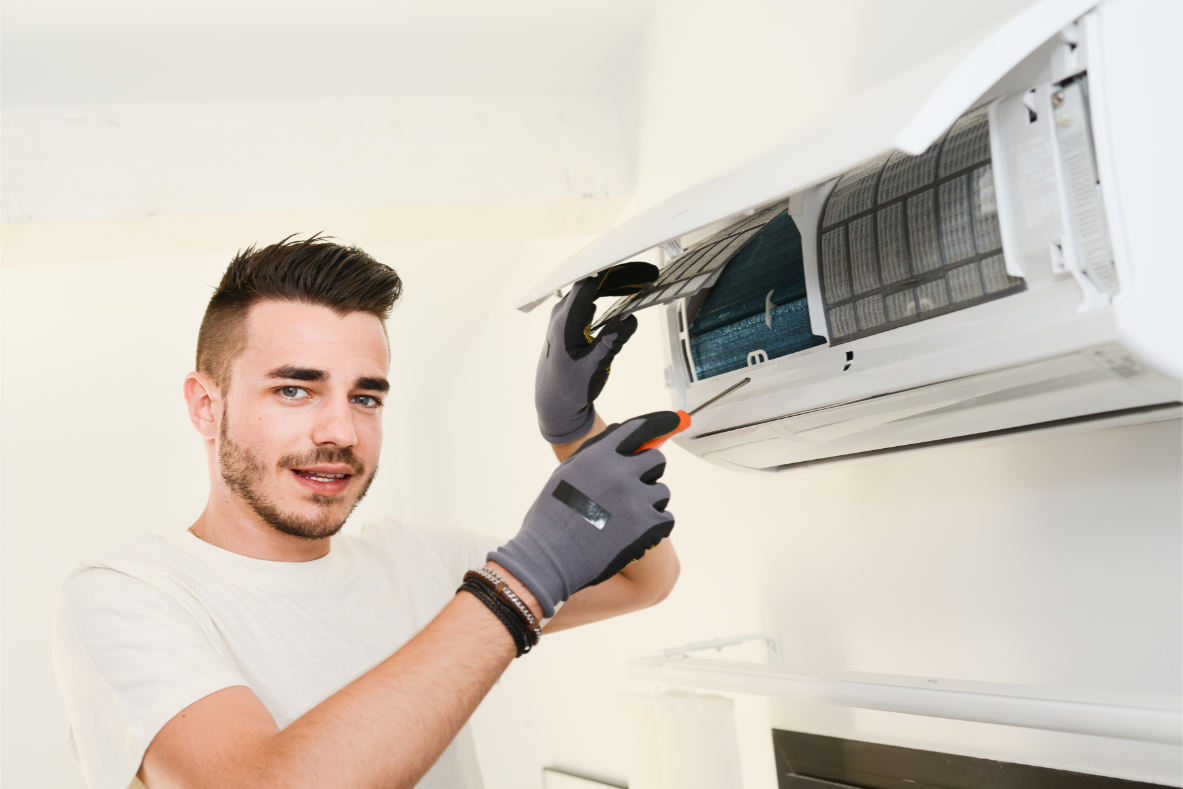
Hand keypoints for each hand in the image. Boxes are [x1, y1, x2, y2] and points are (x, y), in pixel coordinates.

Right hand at [489, 412, 678, 616]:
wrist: (550, 558)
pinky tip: (634, 534)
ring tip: (624, 519)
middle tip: (632, 489)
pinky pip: (665, 519)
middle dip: (648, 473)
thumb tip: (621, 438)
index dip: (657, 426)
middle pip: (656, 461)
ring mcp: (635, 499)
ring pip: (661, 493)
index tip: (671, 422)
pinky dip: (654, 527)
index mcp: (599, 456)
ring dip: (649, 503)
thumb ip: (595, 455)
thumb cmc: (552, 519)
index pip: (638, 430)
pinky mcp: (647, 526)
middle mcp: (620, 472)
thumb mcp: (566, 474)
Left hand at [535, 263, 658, 443]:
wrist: (554, 403)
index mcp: (564, 322)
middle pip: (593, 284)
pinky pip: (591, 302)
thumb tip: (630, 319)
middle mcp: (562, 315)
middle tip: (648, 275)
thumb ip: (612, 342)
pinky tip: (624, 295)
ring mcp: (566, 318)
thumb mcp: (594, 367)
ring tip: (641, 282)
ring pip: (593, 292)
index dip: (612, 273)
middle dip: (620, 277)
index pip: (588, 285)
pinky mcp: (571, 324)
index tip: (635, 270)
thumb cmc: (569, 388)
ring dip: (616, 285)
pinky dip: (609, 297)